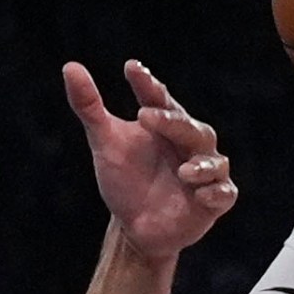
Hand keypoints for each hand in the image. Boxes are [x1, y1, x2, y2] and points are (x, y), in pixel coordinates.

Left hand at [62, 60, 236, 259]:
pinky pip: (224, 193)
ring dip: (201, 164)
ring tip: (183, 170)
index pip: (158, 98)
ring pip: (213, 161)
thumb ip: (89, 107)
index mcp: (165, 122)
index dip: (147, 84)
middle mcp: (190, 142)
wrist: (135, 226)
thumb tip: (70, 66)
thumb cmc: (125, 178)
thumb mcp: (104, 143)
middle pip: (188, 127)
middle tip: (145, 116)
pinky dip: (215, 192)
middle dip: (170, 122)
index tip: (131, 68)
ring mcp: (206, 171)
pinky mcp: (214, 200)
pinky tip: (201, 194)